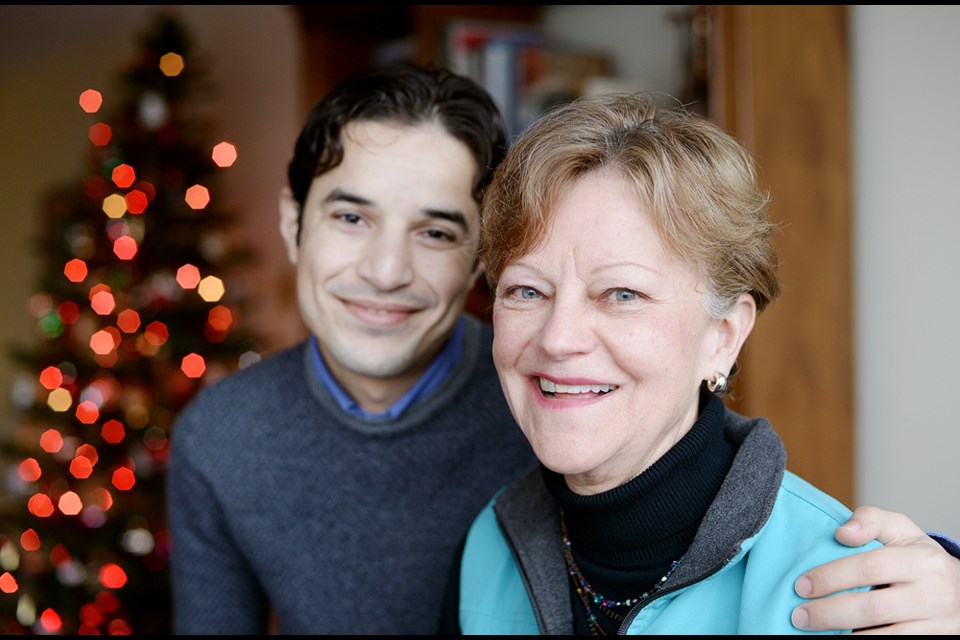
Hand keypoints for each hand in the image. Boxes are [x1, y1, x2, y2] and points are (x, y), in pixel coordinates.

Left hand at [790, 506, 959, 633]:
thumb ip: (871, 520)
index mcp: (922, 562)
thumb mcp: (902, 531)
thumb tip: (842, 532)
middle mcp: (933, 596)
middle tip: (799, 615)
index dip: (832, 577)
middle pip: (873, 608)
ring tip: (813, 632)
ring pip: (883, 638)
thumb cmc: (920, 558)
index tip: (802, 585)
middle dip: (829, 613)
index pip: (870, 568)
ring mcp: (935, 626)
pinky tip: (840, 639)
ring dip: (844, 637)